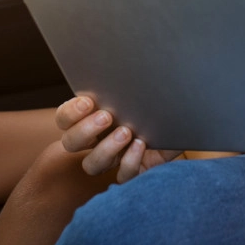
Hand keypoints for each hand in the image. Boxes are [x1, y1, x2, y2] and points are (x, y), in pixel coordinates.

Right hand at [55, 96, 181, 181]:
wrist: (178, 126)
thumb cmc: (157, 105)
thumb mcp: (144, 94)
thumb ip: (129, 88)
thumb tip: (128, 68)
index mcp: (92, 119)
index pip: (66, 119)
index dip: (71, 112)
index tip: (88, 101)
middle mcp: (96, 141)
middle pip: (71, 143)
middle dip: (84, 130)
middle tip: (105, 116)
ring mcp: (112, 160)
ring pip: (91, 164)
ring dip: (105, 149)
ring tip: (125, 132)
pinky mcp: (130, 173)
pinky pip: (123, 176)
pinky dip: (130, 161)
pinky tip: (140, 145)